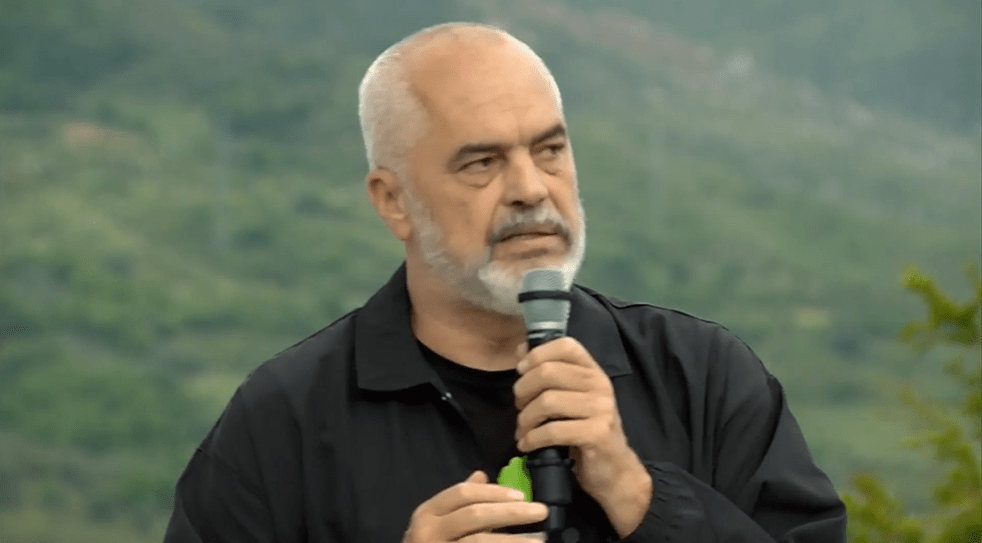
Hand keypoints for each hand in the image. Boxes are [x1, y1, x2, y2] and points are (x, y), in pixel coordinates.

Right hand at [402, 470, 548, 542]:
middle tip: (540, 511)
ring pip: (480, 542)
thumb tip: (482, 476)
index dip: (494, 492)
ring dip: (513, 541)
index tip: (522, 495)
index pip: (463, 494)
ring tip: (539, 540)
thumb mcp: (436, 520)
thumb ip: (459, 500)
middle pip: (475, 515)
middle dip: (511, 512)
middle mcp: (428, 532)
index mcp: (427, 513)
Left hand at [512, 337, 650, 536]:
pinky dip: (532, 438)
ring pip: (547, 402)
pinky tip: (527, 445)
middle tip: (519, 407)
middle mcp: (600, 385)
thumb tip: (521, 350)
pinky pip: (553, 430)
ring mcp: (601, 409)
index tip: (521, 371)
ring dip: (525, 419)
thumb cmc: (587, 432)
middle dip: (523, 390)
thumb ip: (550, 375)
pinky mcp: (596, 433)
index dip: (537, 354)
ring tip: (523, 430)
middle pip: (548, 373)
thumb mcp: (573, 399)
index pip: (566, 345)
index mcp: (594, 372)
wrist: (614, 471)